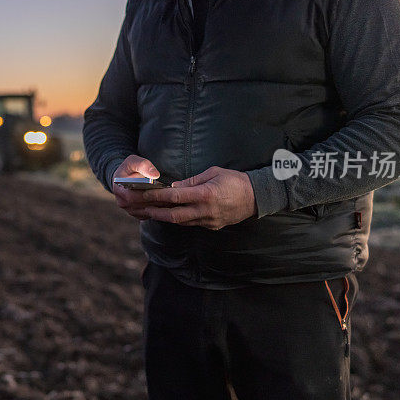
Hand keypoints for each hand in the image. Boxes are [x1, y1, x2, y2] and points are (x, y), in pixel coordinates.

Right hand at [112, 155, 173, 220]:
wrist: (124, 178)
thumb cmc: (129, 168)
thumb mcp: (133, 161)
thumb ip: (143, 165)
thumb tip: (155, 175)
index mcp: (118, 189)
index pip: (133, 195)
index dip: (148, 194)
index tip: (162, 190)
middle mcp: (122, 202)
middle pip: (141, 205)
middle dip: (157, 200)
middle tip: (172, 196)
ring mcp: (129, 210)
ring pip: (146, 211)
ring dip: (159, 207)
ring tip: (173, 200)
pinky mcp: (136, 214)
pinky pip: (149, 215)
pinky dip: (159, 210)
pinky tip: (168, 204)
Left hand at [141, 167, 257, 229]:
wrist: (256, 197)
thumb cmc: (235, 181)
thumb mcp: (213, 173)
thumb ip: (192, 181)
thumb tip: (175, 186)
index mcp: (205, 194)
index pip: (175, 197)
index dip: (158, 196)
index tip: (145, 194)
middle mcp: (205, 210)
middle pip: (174, 216)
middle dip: (156, 213)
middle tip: (143, 210)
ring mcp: (209, 221)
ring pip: (182, 222)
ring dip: (166, 218)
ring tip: (152, 213)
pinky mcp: (212, 226)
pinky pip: (192, 224)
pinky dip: (180, 220)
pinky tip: (172, 215)